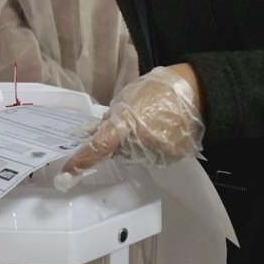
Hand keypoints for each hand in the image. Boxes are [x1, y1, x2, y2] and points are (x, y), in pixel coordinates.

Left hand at [62, 65, 203, 175]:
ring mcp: (157, 152)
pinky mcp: (171, 158)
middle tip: (135, 122)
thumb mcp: (127, 98)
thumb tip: (100, 134)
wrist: (195, 92)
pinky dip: (153, 148)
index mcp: (126, 123)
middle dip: (120, 142)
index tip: (68, 174)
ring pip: (135, 156)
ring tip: (152, 123)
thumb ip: (113, 118)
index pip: (98, 147)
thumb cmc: (158, 89)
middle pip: (119, 153)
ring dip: (137, 145)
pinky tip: (163, 131)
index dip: (82, 161)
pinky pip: (153, 157)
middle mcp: (141, 142)